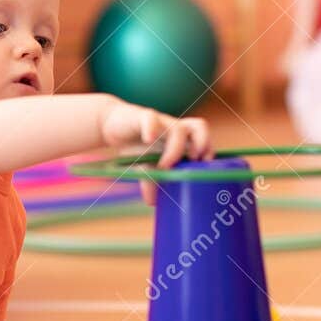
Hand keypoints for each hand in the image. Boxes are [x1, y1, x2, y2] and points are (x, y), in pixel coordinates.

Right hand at [99, 100, 213, 204]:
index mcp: (180, 139)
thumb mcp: (144, 167)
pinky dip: (152, 129)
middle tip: (194, 161)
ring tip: (165, 165)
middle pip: (200, 126)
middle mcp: (174, 129)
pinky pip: (151, 119)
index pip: (203, 139)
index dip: (209, 150)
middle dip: (203, 144)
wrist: (112, 125)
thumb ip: (151, 182)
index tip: (206, 166)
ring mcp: (160, 122)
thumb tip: (152, 203)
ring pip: (178, 128)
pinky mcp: (142, 117)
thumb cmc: (136, 146)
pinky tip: (148, 140)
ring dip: (176, 149)